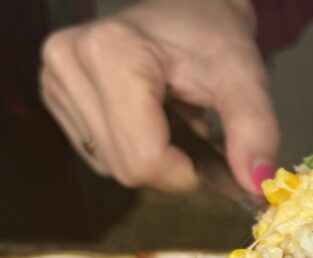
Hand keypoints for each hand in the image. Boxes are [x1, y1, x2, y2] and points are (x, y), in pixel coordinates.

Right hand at [40, 0, 278, 193]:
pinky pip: (98, 156)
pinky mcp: (53, 94)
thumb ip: (255, 131)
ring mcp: (54, 79)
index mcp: (110, 53)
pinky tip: (145, 117)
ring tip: (168, 115)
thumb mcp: (244, 79)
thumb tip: (259, 185)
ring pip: (111, 167)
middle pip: (126, 168)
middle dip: (169, 165)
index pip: (143, 159)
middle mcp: (69, 62)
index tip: (205, 143)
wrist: (189, 6)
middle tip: (190, 126)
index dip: (184, 172)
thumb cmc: (214, 37)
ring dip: (151, 156)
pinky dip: (130, 148)